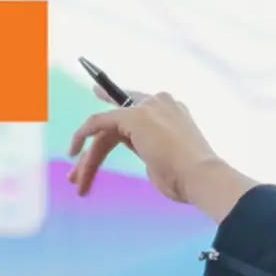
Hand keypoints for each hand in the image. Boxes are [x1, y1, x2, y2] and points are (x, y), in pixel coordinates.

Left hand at [67, 87, 222, 204]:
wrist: (202, 177)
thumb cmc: (188, 180)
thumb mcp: (166, 163)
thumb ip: (153, 152)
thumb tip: (147, 156)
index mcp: (173, 112)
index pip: (137, 109)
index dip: (115, 109)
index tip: (99, 94)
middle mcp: (161, 103)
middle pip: (118, 122)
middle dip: (95, 148)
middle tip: (77, 172)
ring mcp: (148, 107)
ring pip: (107, 127)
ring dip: (90, 157)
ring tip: (77, 182)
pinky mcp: (134, 116)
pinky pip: (99, 121)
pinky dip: (82, 134)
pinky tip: (73, 151)